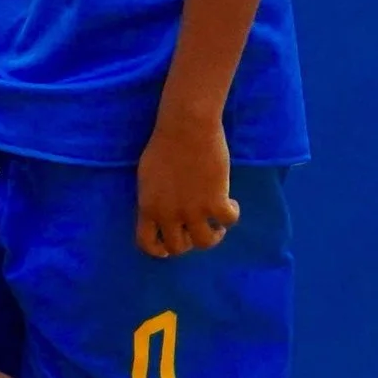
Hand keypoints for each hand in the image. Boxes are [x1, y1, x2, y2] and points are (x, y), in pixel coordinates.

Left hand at [136, 115, 239, 258]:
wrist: (186, 126)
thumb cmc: (164, 143)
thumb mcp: (147, 176)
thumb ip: (153, 198)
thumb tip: (160, 212)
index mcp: (148, 207)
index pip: (146, 243)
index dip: (158, 250)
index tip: (168, 248)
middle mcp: (169, 214)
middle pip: (178, 247)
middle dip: (188, 241)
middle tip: (196, 229)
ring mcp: (193, 210)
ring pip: (205, 242)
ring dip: (213, 236)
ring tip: (217, 225)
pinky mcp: (216, 201)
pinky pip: (228, 221)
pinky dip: (231, 215)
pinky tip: (231, 203)